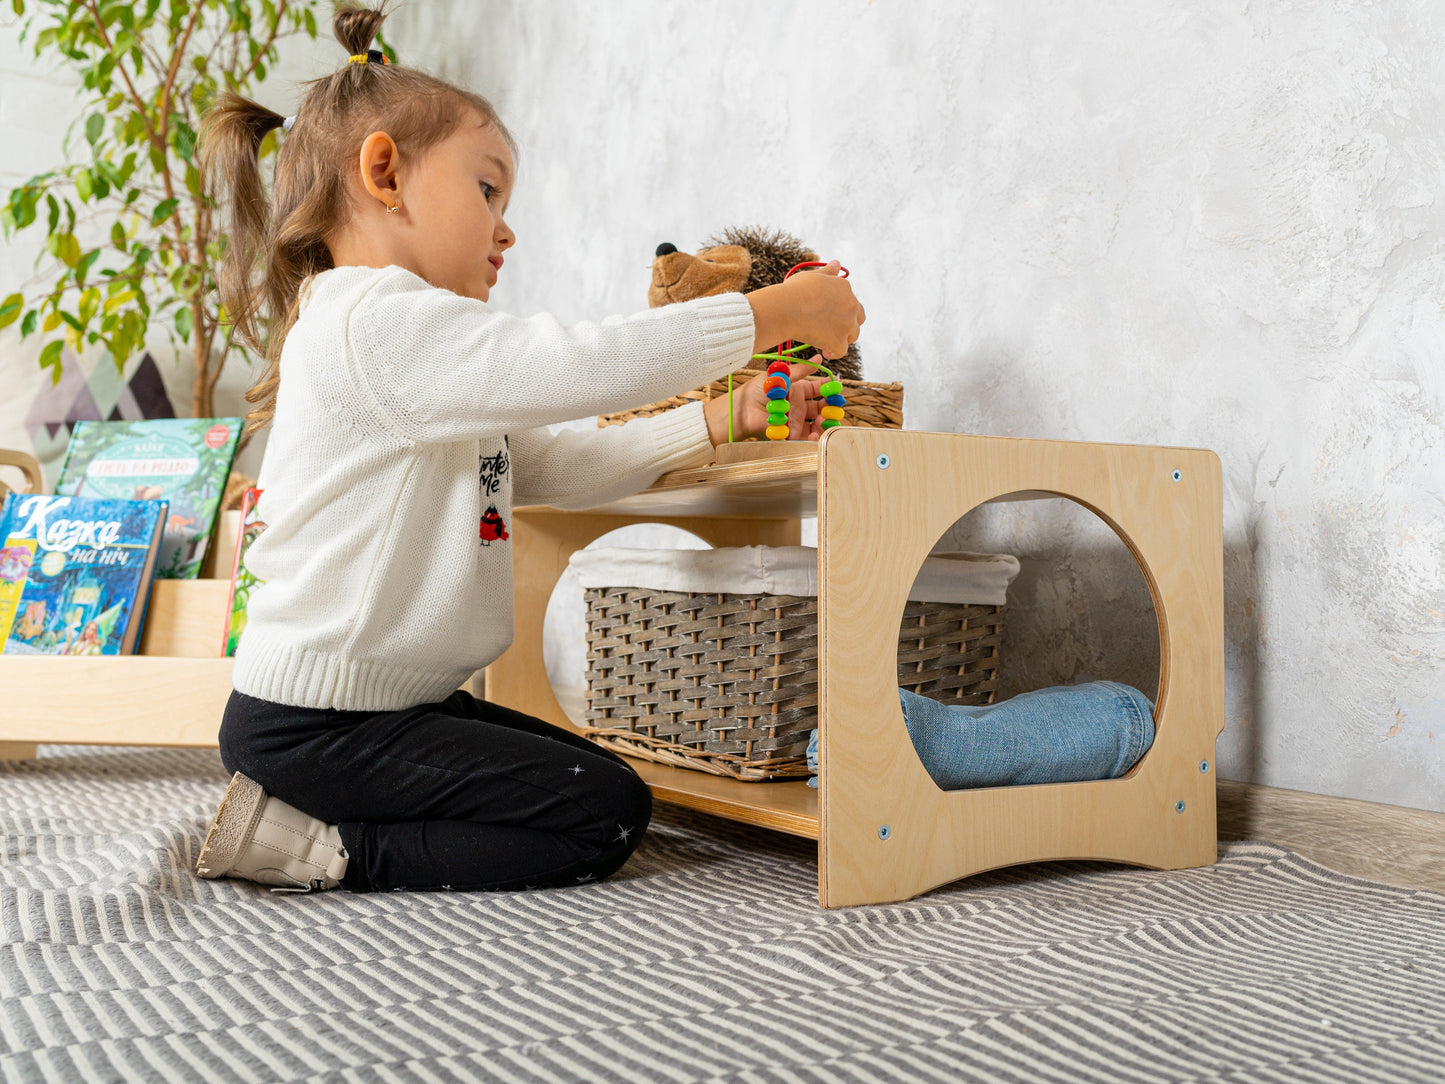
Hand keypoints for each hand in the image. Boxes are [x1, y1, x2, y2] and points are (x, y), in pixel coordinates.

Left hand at [703, 362, 827, 445]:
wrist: (742, 410)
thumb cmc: (756, 391)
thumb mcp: (781, 376)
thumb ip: (800, 370)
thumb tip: (819, 358)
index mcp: (796, 391)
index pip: (817, 390)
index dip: (828, 389)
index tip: (837, 387)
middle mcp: (797, 407)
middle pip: (820, 407)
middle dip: (829, 407)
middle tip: (835, 405)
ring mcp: (794, 421)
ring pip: (816, 423)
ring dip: (823, 422)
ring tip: (824, 419)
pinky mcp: (789, 435)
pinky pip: (805, 437)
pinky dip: (812, 437)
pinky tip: (814, 433)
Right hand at [746, 260, 864, 358]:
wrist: (785, 308)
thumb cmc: (793, 291)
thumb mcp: (812, 276)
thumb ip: (827, 272)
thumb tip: (837, 263)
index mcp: (844, 287)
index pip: (852, 301)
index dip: (840, 310)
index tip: (826, 314)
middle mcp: (851, 304)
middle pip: (857, 319)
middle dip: (846, 325)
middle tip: (828, 329)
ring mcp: (847, 324)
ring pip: (852, 336)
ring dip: (841, 338)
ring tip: (825, 340)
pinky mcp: (839, 341)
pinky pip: (841, 351)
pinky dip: (834, 353)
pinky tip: (825, 352)